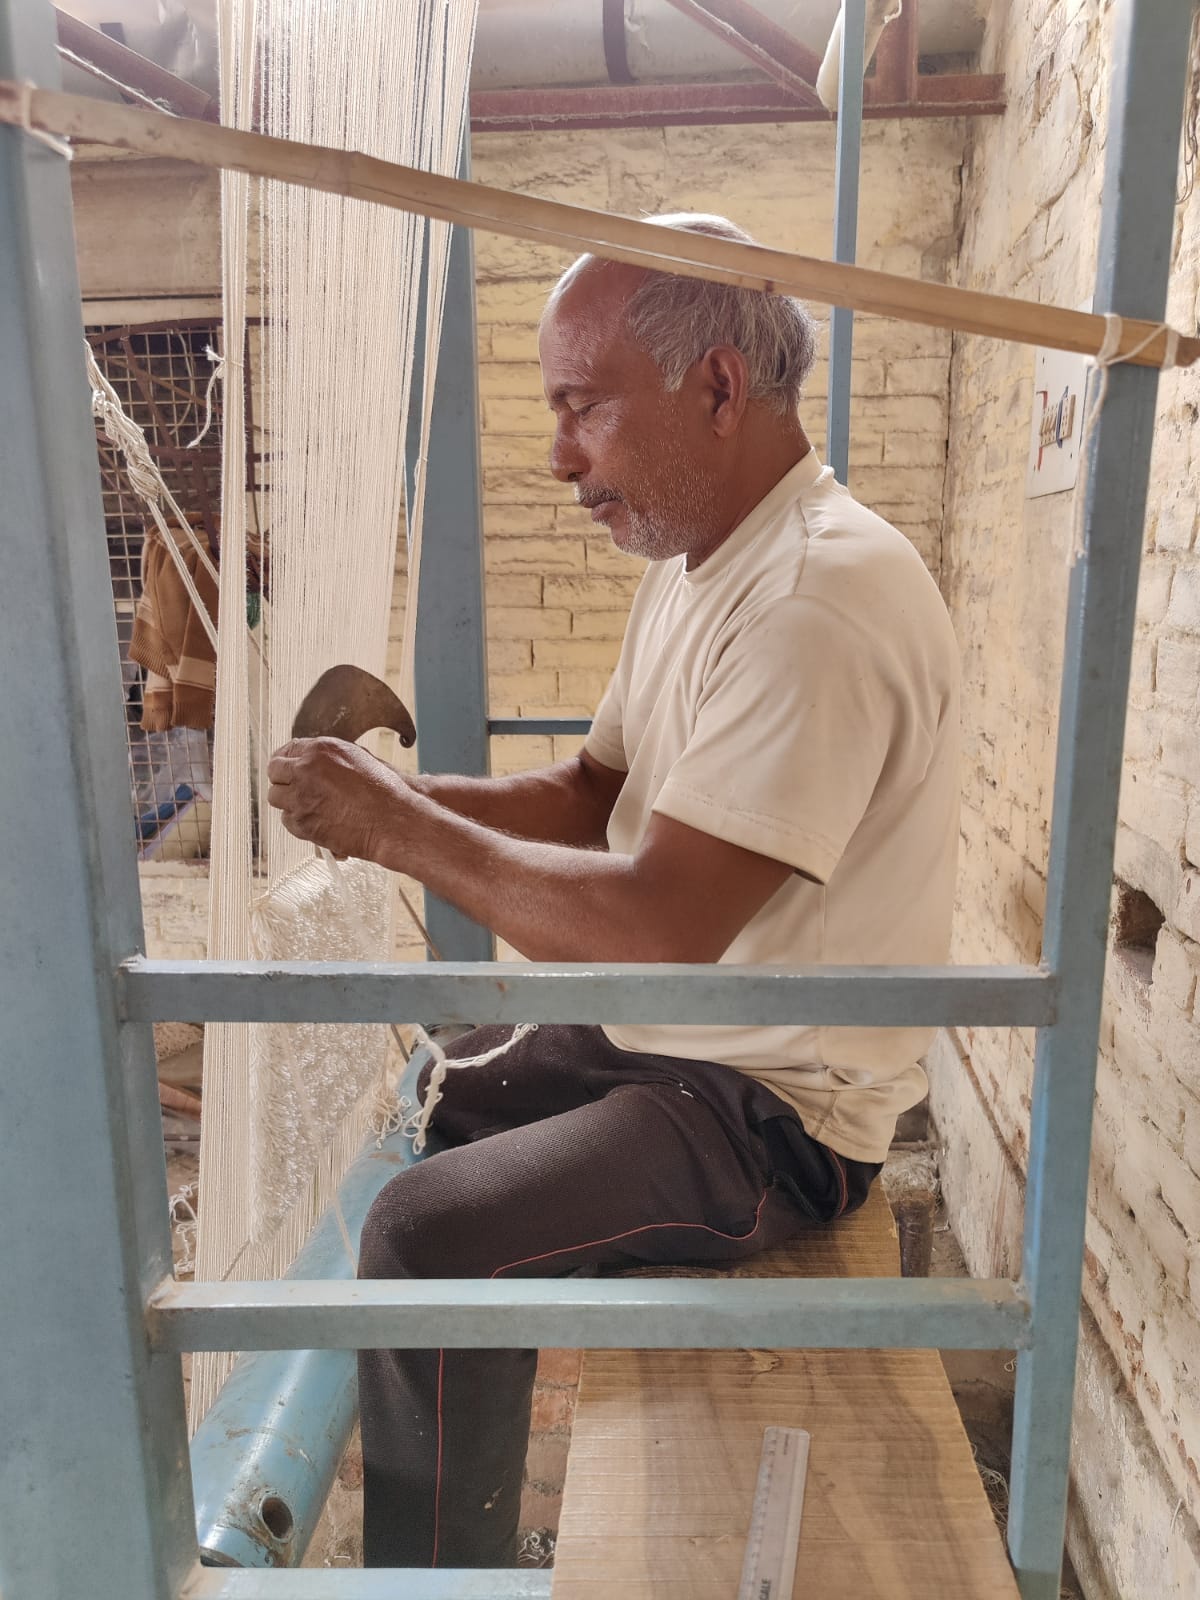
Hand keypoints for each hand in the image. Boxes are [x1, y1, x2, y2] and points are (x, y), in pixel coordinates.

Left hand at [266, 738, 408, 862]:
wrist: (393, 820)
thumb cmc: (384, 791)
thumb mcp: (358, 759)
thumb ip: (329, 758)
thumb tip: (312, 761)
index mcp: (320, 749)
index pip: (286, 750)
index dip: (287, 761)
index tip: (289, 769)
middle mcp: (305, 770)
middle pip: (274, 772)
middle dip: (284, 780)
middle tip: (296, 789)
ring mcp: (301, 797)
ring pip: (276, 797)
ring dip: (289, 801)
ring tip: (309, 806)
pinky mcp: (302, 822)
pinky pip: (287, 820)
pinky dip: (298, 822)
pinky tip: (318, 820)